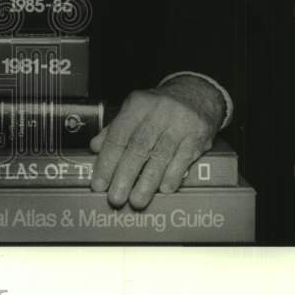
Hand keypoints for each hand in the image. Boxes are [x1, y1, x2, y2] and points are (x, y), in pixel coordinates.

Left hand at [89, 75, 225, 209]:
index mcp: (138, 105)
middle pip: (139, 147)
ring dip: (148, 182)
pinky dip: (172, 176)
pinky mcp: (198, 136)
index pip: (118, 135)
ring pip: (161, 156)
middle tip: (116, 198)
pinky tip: (164, 190)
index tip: (99, 183)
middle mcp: (159, 112)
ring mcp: (180, 124)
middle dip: (125, 175)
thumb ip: (115, 129)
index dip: (107, 161)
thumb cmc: (159, 107)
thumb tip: (95, 148)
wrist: (197, 94)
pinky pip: (184, 159)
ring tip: (137, 201)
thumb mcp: (135, 109)